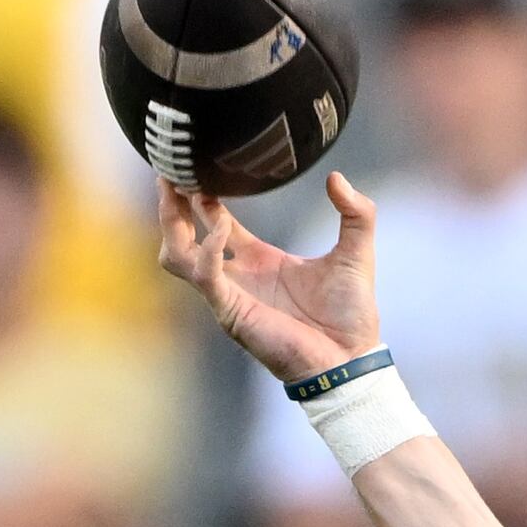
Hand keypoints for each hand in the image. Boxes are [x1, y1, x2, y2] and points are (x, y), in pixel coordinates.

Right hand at [156, 174, 382, 387]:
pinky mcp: (232, 311)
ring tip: (178, 191)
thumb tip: (336, 176)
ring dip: (172, 224)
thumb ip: (355, 213)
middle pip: (183, 238)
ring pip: (177, 257)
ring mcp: (230, 294)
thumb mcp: (356, 252)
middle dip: (171, 206)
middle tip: (169, 171)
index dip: (203, 198)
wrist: (352, 357)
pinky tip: (221, 227)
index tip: (199, 169)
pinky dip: (207, 249)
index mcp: (260, 261)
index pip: (216, 223)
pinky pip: (204, 276)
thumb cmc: (351, 314)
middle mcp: (239, 276)